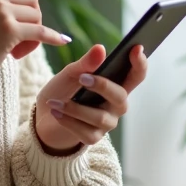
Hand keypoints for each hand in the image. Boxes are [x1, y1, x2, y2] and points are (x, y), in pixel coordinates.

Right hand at [0, 0, 71, 84]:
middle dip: (30, 21)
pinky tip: (62, 41)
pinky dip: (52, 39)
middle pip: (33, 0)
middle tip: (13, 42)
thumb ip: (1, 2)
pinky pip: (40, 32)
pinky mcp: (8, 28)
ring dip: (32, 36)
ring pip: (37, 17)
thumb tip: (35, 6)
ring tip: (11, 50)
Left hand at [33, 44, 147, 153]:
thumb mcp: (71, 73)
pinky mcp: (93, 138)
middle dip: (103, 86)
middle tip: (82, 78)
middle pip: (120, 96)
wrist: (45, 115)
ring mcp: (107, 123)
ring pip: (100, 117)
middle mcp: (116, 105)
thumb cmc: (64, 91)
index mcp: (116, 85)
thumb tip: (100, 49)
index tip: (137, 48)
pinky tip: (55, 112)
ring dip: (76, 108)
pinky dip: (68, 121)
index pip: (135, 75)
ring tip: (55, 102)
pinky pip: (85, 131)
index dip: (140, 63)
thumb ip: (86, 63)